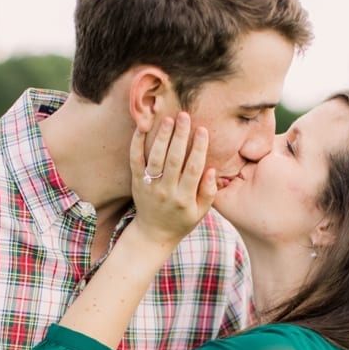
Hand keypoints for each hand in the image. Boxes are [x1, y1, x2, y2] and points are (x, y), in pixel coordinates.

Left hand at [131, 113, 216, 245]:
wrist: (153, 234)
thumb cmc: (182, 220)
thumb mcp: (200, 212)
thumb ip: (209, 192)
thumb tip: (213, 170)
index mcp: (184, 198)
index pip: (193, 169)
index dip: (198, 148)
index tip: (202, 130)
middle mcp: (166, 191)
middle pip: (173, 160)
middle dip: (180, 136)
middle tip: (185, 116)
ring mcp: (149, 186)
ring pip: (155, 158)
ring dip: (161, 137)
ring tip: (168, 119)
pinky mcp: (136, 182)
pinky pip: (135, 161)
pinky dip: (137, 144)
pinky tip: (143, 128)